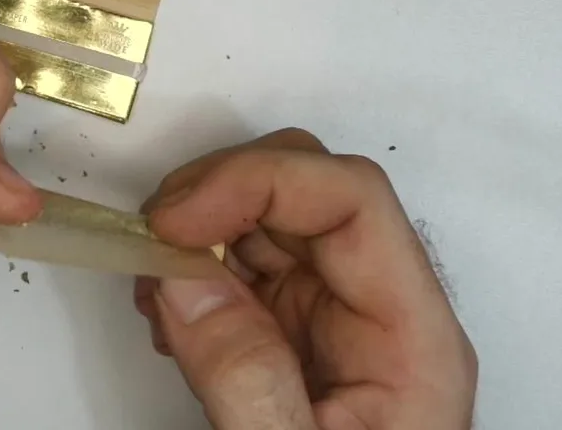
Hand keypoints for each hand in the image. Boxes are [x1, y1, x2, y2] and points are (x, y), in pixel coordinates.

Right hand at [134, 129, 476, 428]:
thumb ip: (245, 377)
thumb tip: (184, 278)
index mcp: (409, 339)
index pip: (351, 202)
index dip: (259, 184)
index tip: (179, 220)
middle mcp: (375, 312)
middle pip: (308, 189)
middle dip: (220, 193)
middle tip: (155, 239)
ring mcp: (330, 319)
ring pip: (265, 218)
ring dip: (196, 228)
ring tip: (152, 283)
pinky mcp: (290, 334)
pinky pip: (238, 265)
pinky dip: (188, 266)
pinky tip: (168, 310)